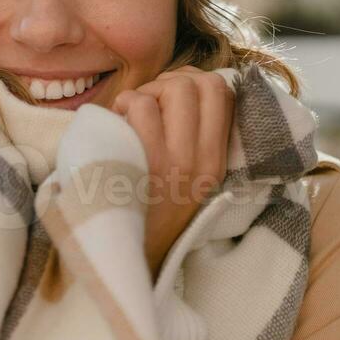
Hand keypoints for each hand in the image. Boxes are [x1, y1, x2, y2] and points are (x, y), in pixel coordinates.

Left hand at [113, 66, 234, 278]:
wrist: (127, 259)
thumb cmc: (148, 212)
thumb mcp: (188, 179)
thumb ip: (194, 137)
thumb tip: (185, 83)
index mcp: (216, 162)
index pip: (224, 92)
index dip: (195, 81)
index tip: (171, 98)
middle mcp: (204, 160)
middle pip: (200, 83)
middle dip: (169, 82)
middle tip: (148, 105)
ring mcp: (177, 162)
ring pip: (174, 87)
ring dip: (146, 93)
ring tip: (130, 116)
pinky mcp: (146, 164)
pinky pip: (141, 105)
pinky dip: (124, 104)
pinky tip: (115, 124)